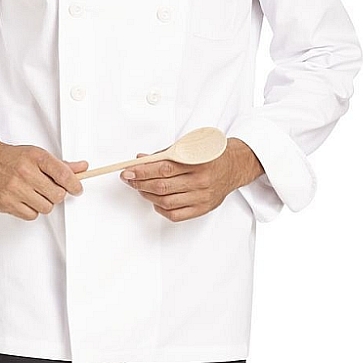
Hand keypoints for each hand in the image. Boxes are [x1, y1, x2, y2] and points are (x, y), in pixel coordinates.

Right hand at [0, 136, 87, 220]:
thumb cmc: (12, 158)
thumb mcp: (37, 155)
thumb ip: (61, 165)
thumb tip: (83, 168)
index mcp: (35, 157)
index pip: (63, 174)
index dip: (75, 184)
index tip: (77, 188)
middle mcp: (25, 172)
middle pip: (57, 195)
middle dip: (57, 194)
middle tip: (50, 189)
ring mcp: (14, 188)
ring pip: (45, 207)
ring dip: (44, 203)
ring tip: (35, 193)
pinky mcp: (5, 203)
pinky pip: (31, 215)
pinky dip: (31, 210)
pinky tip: (25, 199)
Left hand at [121, 137, 262, 222]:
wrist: (234, 166)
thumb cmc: (210, 155)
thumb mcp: (189, 147)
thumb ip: (164, 154)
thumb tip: (141, 159)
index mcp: (197, 162)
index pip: (163, 168)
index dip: (142, 171)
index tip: (128, 171)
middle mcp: (200, 181)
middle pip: (162, 186)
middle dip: (140, 183)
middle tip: (129, 179)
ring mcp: (202, 197)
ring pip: (166, 202)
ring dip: (148, 195)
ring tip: (140, 188)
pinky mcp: (202, 209)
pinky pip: (176, 215)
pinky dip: (161, 209)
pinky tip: (156, 201)